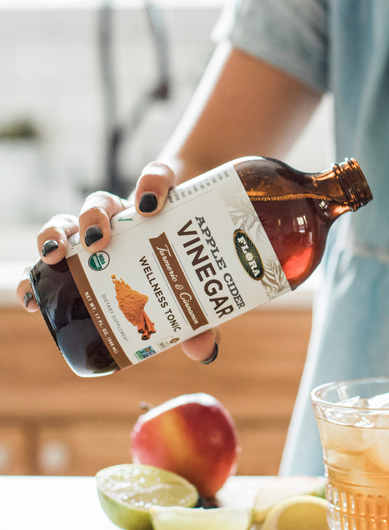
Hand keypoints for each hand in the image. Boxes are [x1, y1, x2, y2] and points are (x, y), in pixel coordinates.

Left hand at [15, 162, 219, 363]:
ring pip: (98, 201)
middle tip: (61, 256)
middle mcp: (113, 231)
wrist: (218, 216)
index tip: (30, 300)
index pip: (61, 263)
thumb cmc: (191, 266)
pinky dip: (150, 184)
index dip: (37, 277)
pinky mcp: (164, 184)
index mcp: (107, 259)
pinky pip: (154, 174)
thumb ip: (192, 327)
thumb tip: (204, 355)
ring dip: (92, 216)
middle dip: (57, 238)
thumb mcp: (191, 301)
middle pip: (70, 227)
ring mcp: (134, 206)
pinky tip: (150, 202)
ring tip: (101, 236)